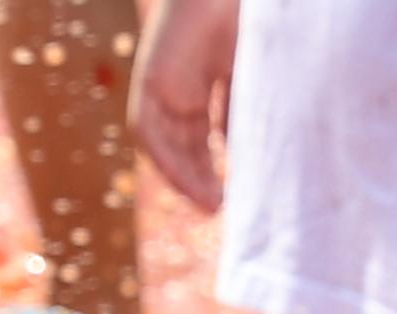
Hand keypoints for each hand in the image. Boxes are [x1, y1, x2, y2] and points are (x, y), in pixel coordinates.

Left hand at [131, 0, 239, 213]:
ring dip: (183, 178)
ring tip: (209, 203)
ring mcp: (161, 82)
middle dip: (199, 179)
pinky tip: (189, 181)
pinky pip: (148, 132)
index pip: (201, 135)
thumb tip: (238, 156)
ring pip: (164, 144)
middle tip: (218, 209)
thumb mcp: (249, 76)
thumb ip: (240, 112)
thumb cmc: (248, 20)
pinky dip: (166, 160)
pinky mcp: (149, 80)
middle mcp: (177, 84)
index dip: (211, 168)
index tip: (227, 197)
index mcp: (201, 80)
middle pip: (182, 144)